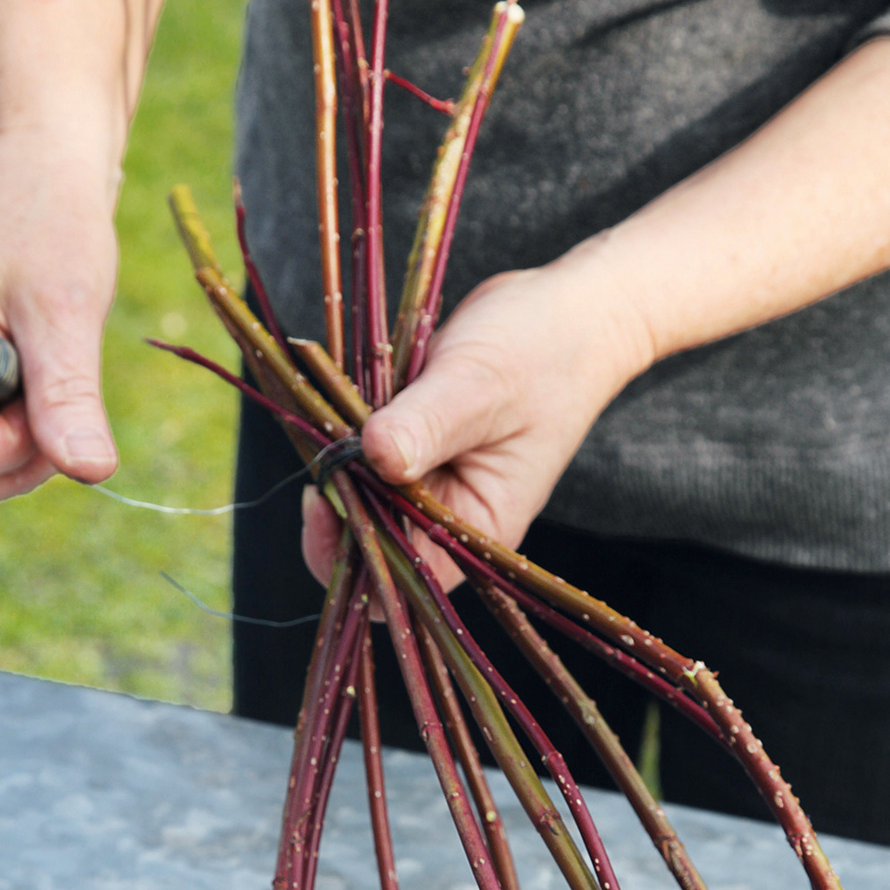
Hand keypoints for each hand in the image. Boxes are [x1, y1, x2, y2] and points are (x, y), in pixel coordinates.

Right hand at [0, 131, 121, 508]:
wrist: (40, 182)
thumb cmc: (53, 228)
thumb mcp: (68, 309)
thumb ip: (70, 394)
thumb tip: (92, 472)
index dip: (18, 446)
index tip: (53, 387)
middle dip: (11, 464)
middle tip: (53, 399)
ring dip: (8, 460)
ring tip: (39, 389)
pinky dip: (2, 446)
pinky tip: (26, 391)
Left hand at [301, 240, 653, 594]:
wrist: (568, 311)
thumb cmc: (544, 350)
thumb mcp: (482, 384)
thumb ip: (428, 424)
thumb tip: (376, 455)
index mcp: (475, 530)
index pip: (399, 577)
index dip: (348, 553)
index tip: (321, 498)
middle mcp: (445, 516)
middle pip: (364, 540)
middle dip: (335, 497)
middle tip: (321, 437)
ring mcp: (425, 481)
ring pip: (354, 494)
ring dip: (335, 458)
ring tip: (334, 408)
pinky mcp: (409, 446)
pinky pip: (360, 454)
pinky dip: (342, 431)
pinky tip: (341, 395)